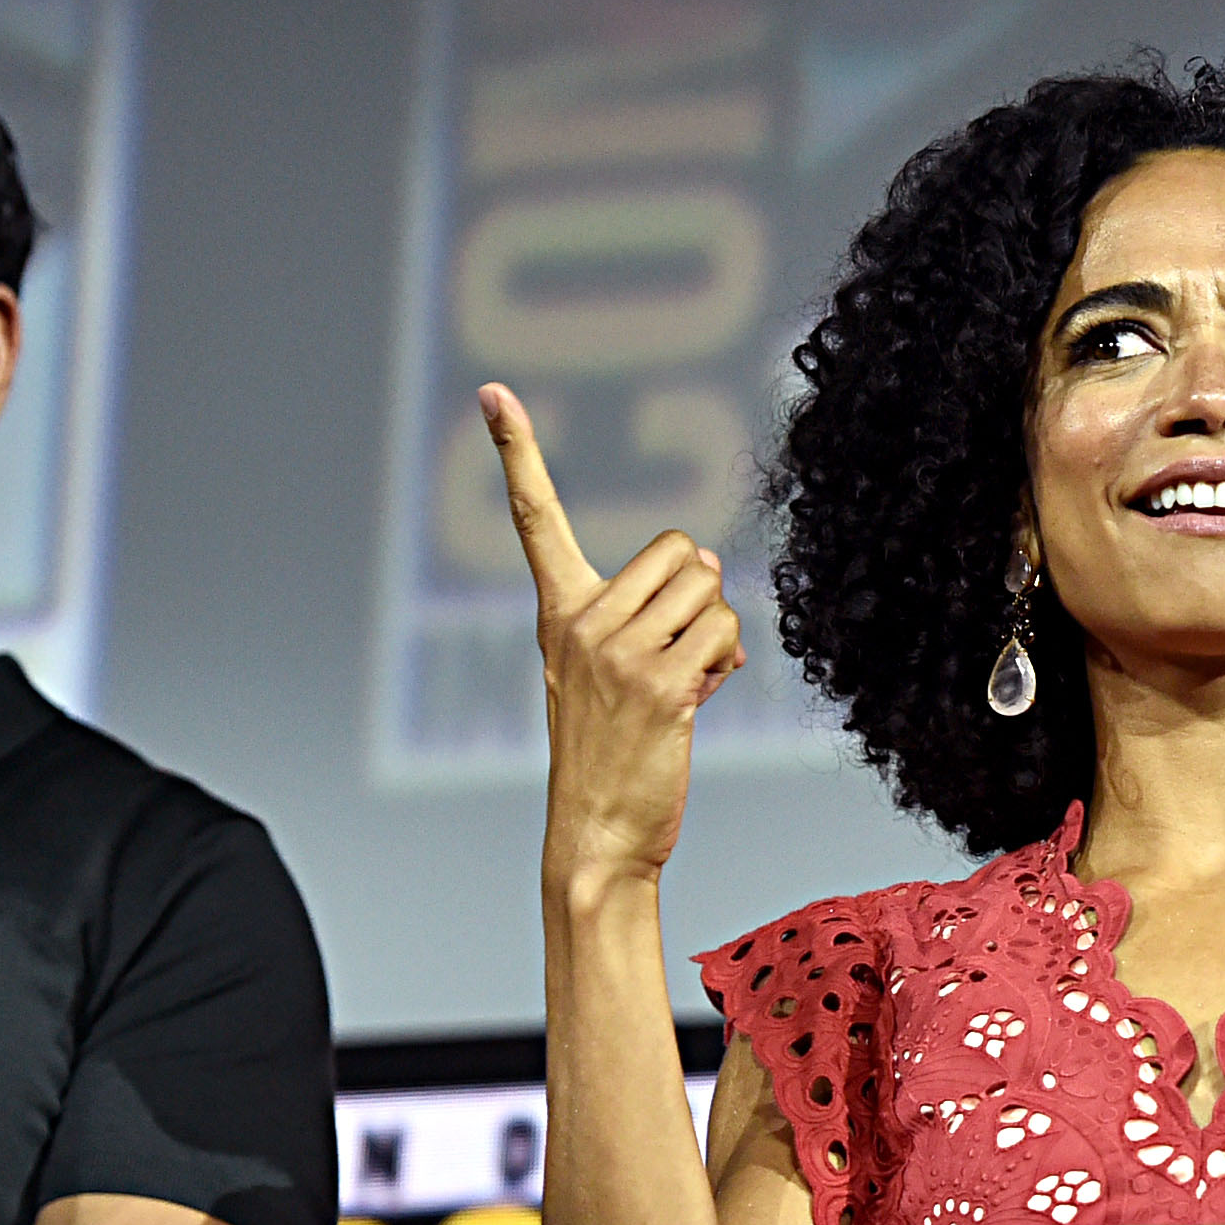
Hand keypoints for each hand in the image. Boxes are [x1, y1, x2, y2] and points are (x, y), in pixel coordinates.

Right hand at [484, 384, 745, 885]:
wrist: (597, 834)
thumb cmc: (610, 756)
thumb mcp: (607, 675)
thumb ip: (648, 615)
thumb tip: (711, 566)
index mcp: (559, 613)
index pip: (534, 518)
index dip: (517, 451)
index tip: (495, 391)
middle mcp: (580, 623)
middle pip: (679, 548)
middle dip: (700, 593)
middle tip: (680, 652)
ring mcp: (617, 653)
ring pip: (710, 589)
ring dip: (718, 632)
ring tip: (686, 682)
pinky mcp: (660, 685)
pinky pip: (724, 633)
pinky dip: (728, 663)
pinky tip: (699, 702)